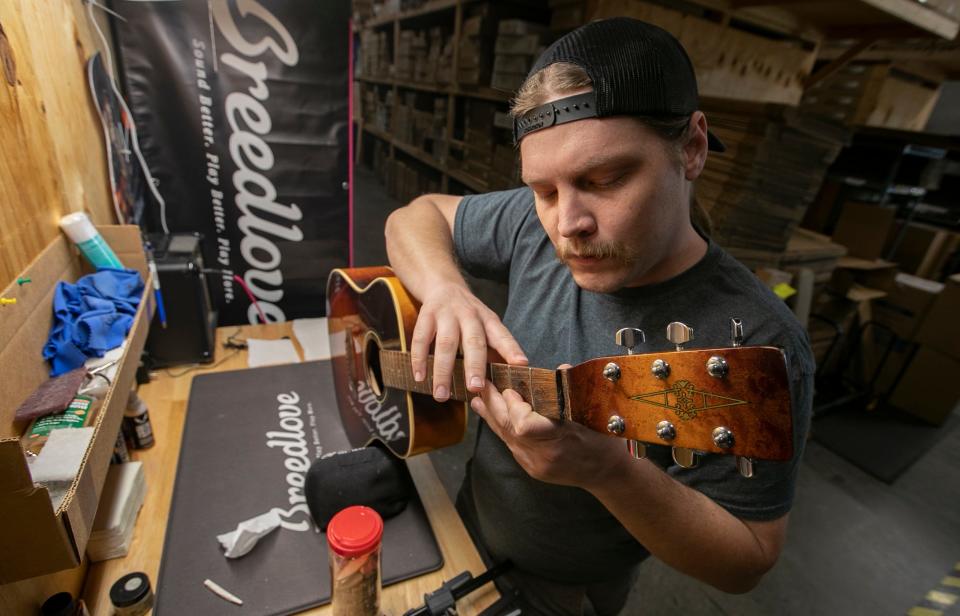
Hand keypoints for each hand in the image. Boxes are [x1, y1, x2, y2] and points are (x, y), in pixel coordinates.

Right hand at [411, 282, 526, 400]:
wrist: (444, 285)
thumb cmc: (470, 317)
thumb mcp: (486, 327)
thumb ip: (494, 351)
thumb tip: (504, 383)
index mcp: (489, 320)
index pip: (502, 335)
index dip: (512, 349)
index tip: (520, 364)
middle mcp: (470, 315)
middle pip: (473, 341)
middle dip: (474, 365)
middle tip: (475, 387)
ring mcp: (447, 314)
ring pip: (445, 343)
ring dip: (443, 371)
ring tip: (441, 395)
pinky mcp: (426, 315)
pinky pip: (421, 339)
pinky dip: (419, 359)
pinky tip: (419, 377)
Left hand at [469, 373, 625, 487]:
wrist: (608, 474)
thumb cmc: (604, 441)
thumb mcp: (594, 414)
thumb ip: (574, 390)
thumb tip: (560, 369)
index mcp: (561, 441)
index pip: (524, 426)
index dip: (513, 406)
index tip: (510, 388)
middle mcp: (544, 456)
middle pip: (509, 429)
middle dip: (493, 405)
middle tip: (483, 384)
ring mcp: (535, 465)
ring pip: (506, 437)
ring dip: (491, 415)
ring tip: (478, 398)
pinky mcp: (532, 469)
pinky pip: (511, 445)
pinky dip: (501, 428)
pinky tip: (491, 415)